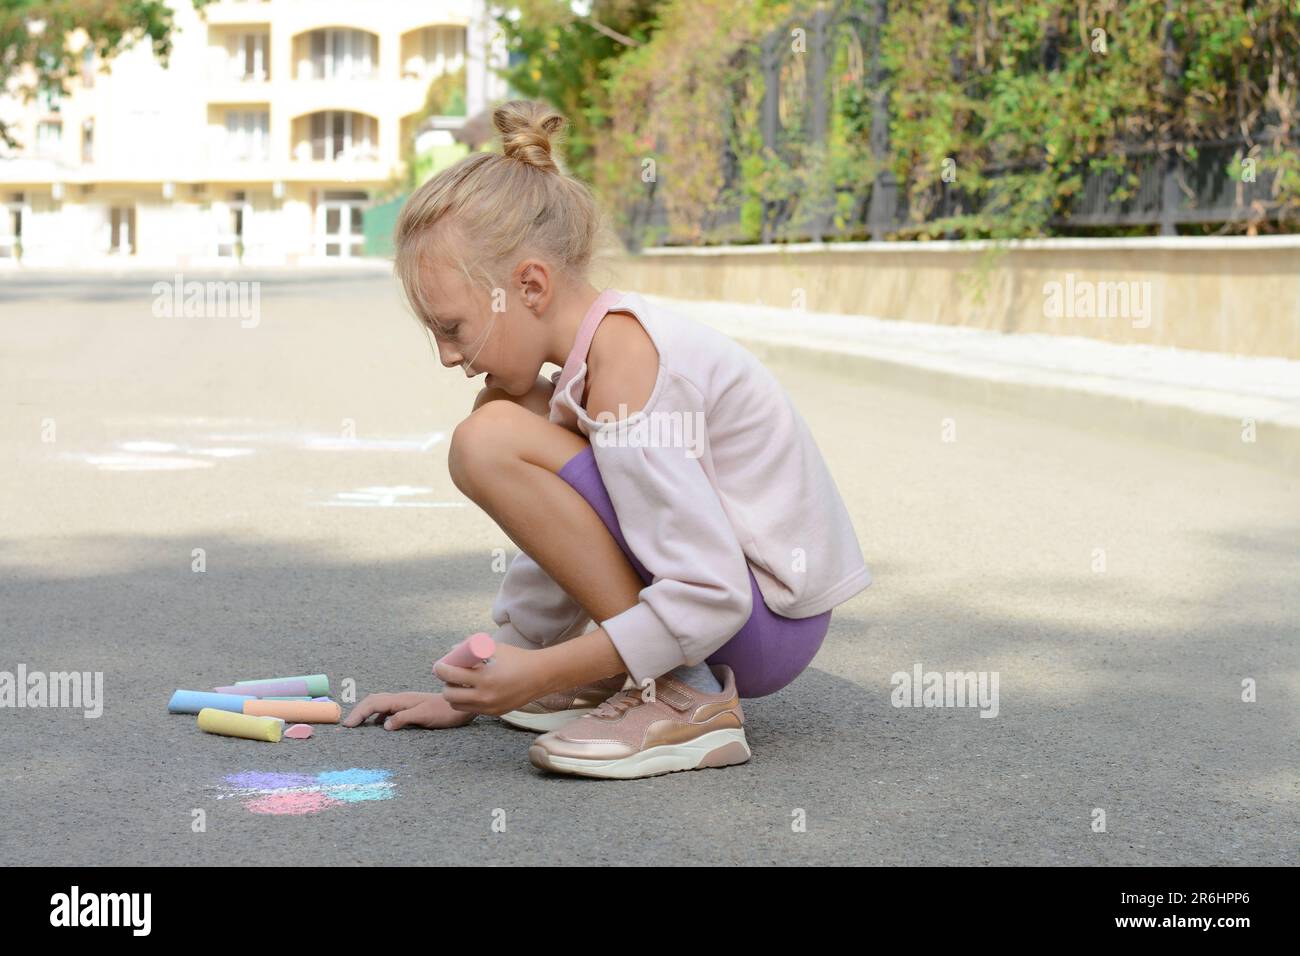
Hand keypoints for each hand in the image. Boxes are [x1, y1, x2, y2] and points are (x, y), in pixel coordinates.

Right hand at [342, 691, 476, 729]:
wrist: (463, 704)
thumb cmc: (445, 712)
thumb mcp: (425, 716)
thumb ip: (405, 718)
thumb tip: (385, 726)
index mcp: (402, 700)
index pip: (374, 703)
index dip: (360, 713)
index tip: (348, 725)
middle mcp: (402, 699)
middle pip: (374, 701)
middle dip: (359, 711)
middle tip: (348, 725)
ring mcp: (406, 702)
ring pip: (381, 705)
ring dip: (368, 713)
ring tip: (358, 725)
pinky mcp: (412, 707)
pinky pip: (390, 710)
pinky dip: (380, 716)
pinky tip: (381, 726)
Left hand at [434, 643, 550, 716]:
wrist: (541, 676)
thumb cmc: (518, 658)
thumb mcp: (495, 648)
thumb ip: (473, 647)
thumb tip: (452, 649)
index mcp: (485, 678)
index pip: (451, 675)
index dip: (440, 669)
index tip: (439, 665)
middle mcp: (485, 696)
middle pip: (449, 695)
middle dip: (445, 684)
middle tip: (449, 675)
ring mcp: (489, 707)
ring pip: (457, 705)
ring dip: (453, 695)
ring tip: (458, 684)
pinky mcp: (494, 713)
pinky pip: (471, 709)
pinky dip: (466, 701)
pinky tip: (470, 691)